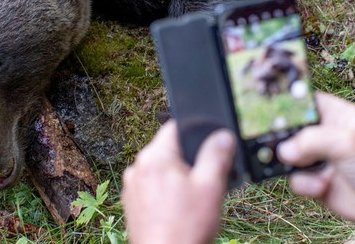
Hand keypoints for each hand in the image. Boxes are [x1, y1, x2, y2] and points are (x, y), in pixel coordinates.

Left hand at [121, 120, 236, 243]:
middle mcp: (137, 167)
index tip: (209, 146)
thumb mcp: (210, 187)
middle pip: (168, 150)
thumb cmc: (185, 227)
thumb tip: (222, 135)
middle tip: (205, 181)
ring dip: (177, 178)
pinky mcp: (132, 203)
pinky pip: (152, 187)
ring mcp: (132, 186)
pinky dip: (166, 193)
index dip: (195, 133)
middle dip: (188, 161)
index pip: (174, 128)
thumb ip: (216, 156)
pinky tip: (179, 210)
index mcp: (154, 157)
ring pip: (161, 170)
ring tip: (193, 201)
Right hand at [277, 92, 354, 221]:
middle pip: (288, 129)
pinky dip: (303, 184)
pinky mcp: (315, 180)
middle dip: (278, 137)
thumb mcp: (348, 143)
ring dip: (290, 164)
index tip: (263, 107)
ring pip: (287, 155)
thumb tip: (284, 151)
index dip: (284, 102)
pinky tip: (321, 186)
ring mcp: (318, 158)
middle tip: (267, 142)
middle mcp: (323, 135)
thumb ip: (312, 141)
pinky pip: (295, 179)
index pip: (303, 101)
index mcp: (335, 115)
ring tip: (299, 168)